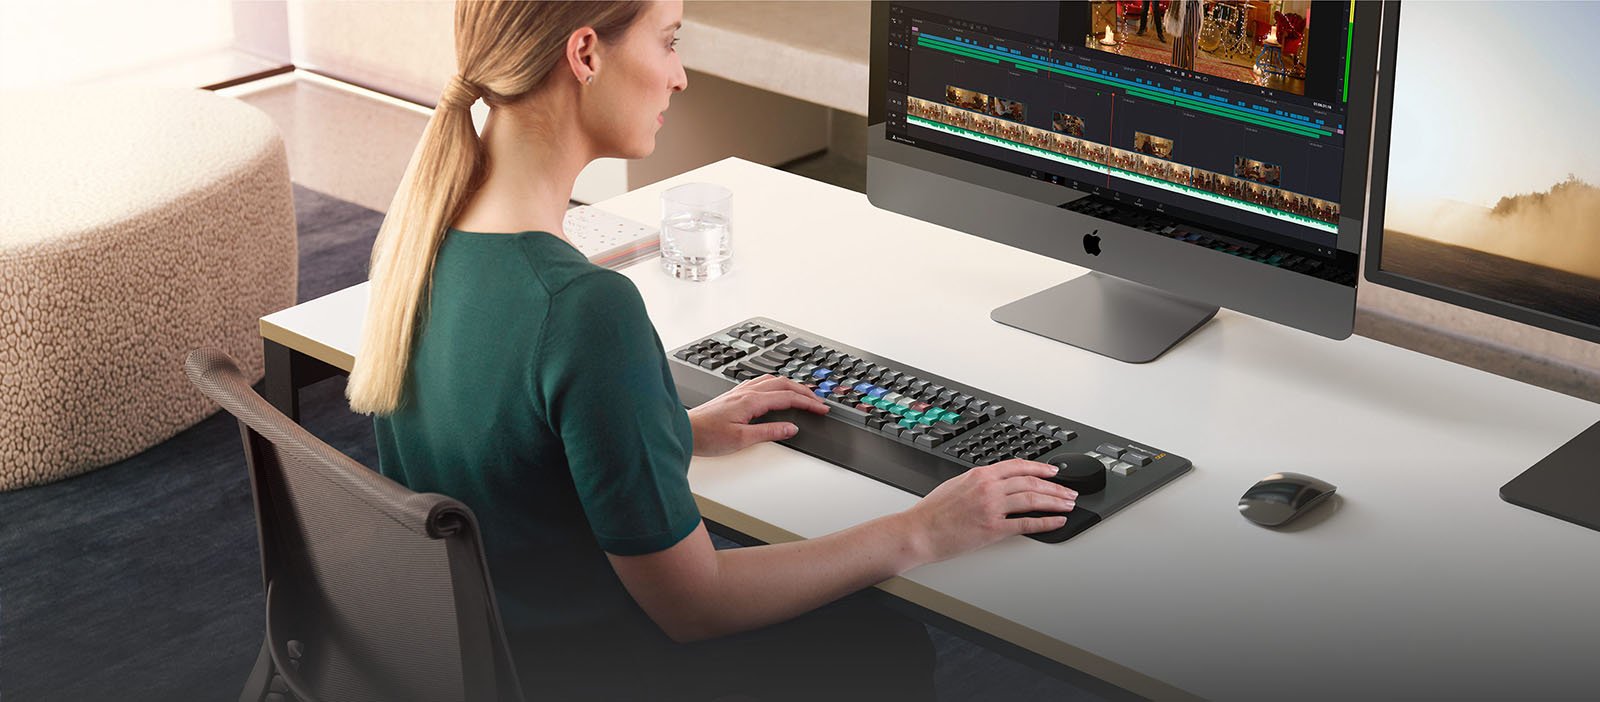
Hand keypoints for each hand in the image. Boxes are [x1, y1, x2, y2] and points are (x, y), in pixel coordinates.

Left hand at [688, 374, 828, 456]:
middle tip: (819, 401)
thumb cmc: (707, 435)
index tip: (822, 408)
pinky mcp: (734, 395)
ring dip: (791, 385)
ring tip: (803, 394)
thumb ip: (769, 432)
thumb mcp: (742, 439)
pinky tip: (776, 390)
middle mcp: (746, 392)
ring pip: (773, 380)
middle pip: (783, 384)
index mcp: (751, 401)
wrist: (686, 431)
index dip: (808, 403)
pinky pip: (761, 382)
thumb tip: (790, 428)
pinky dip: (777, 384)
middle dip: (804, 391)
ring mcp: (740, 391)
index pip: (787, 397)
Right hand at [901, 460, 1076, 562]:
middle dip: (1055, 487)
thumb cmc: (931, 512)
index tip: (1053, 471)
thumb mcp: (955, 485)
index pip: (1018, 465)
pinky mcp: (993, 529)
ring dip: (1055, 502)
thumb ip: (978, 482)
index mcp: (980, 475)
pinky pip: (1026, 524)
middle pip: (1031, 482)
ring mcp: (992, 508)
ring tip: (1068, 505)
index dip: (1040, 467)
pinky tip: (1056, 522)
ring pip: (1033, 499)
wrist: (918, 531)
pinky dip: (1046, 522)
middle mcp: (989, 488)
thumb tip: (996, 483)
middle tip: (1069, 491)